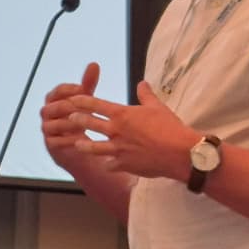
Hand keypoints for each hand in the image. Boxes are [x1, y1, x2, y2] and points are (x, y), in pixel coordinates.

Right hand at [41, 63, 111, 179]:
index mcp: (53, 99)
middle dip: (72, 107)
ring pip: (56, 124)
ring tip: (86, 124)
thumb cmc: (80, 119)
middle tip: (88, 108)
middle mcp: (47, 113)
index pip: (58, 90)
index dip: (71, 89)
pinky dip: (69, 140)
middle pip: (57, 106)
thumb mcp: (85, 101)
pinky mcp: (50, 144)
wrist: (78, 148)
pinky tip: (82, 140)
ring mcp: (47, 129)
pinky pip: (57, 141)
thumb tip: (94, 64)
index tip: (84, 90)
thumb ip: (88, 83)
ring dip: (71, 123)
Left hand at [54, 79, 199, 183]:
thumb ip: (146, 95)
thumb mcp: (157, 107)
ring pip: (93, 147)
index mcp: (122, 115)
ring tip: (77, 144)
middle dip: (77, 120)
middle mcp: (116, 131)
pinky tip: (104, 166)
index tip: (71, 99)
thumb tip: (142, 83)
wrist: (179, 152)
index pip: (95, 105)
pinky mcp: (124, 165)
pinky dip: (107, 165)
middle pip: (89, 124)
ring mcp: (118, 149)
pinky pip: (110, 165)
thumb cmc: (170, 127)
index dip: (81, 101)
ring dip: (84, 145)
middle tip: (69, 118)